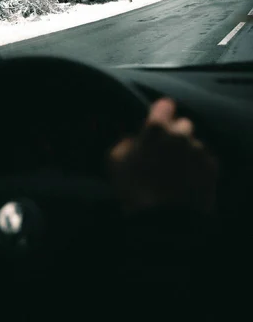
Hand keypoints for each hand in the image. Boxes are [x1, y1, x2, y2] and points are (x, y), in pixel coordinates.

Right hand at [108, 98, 217, 214]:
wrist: (164, 221)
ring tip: (176, 170)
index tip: (157, 120)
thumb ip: (125, 142)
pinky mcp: (212, 169)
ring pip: (194, 143)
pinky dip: (197, 166)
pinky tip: (187, 180)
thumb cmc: (134, 188)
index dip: (160, 112)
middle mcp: (181, 134)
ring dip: (186, 151)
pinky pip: (205, 160)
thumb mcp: (115, 161)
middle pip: (182, 124)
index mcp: (156, 129)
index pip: (164, 105)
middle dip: (174, 133)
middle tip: (164, 151)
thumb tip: (134, 139)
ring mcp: (199, 151)